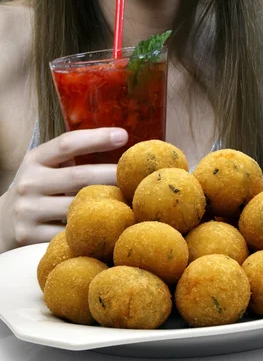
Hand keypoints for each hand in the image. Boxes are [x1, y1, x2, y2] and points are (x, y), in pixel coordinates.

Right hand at [0, 127, 127, 252]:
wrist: (0, 222)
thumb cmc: (38, 188)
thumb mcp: (46, 166)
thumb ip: (72, 156)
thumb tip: (121, 141)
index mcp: (35, 159)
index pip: (67, 143)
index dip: (96, 138)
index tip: (124, 135)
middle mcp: (28, 182)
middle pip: (79, 177)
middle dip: (112, 175)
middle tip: (139, 175)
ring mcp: (27, 211)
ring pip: (75, 208)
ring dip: (106, 206)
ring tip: (133, 202)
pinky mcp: (29, 237)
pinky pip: (67, 234)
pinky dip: (90, 231)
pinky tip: (111, 229)